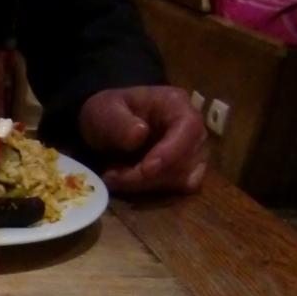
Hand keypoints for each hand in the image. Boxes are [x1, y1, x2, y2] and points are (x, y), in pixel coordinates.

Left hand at [78, 86, 207, 193]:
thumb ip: (118, 122)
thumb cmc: (107, 113)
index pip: (189, 128)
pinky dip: (153, 190)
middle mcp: (191, 128)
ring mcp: (191, 151)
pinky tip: (128, 184)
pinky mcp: (183, 171)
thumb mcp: (104, 111)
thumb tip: (140, 135)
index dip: (171, 152)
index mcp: (175, 104)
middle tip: (113, 176)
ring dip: (149, 185)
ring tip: (116, 178)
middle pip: (188, 159)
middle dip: (150, 176)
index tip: (145, 170)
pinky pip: (178, 188)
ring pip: (185, 179)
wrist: (104, 125)